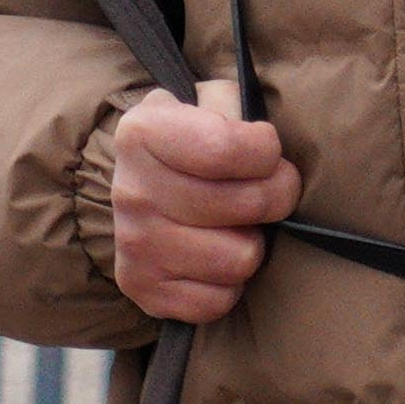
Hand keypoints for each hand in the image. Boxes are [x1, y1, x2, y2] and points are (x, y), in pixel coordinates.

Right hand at [103, 86, 297, 324]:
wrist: (145, 181)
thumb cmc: (196, 139)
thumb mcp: (212, 101)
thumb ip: (240, 110)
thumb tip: (268, 149)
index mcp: (143, 132)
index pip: (227, 149)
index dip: (267, 153)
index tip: (266, 151)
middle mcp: (130, 189)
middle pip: (247, 206)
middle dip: (275, 197)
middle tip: (266, 191)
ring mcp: (133, 244)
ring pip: (239, 259)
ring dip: (250, 242)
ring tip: (237, 226)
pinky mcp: (141, 289)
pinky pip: (218, 302)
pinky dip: (229, 284)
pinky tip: (216, 259)